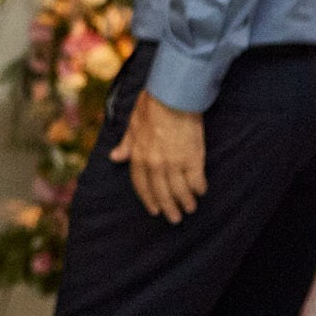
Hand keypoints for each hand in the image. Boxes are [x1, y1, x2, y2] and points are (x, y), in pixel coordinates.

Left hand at [110, 90, 205, 221]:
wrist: (172, 97)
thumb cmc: (151, 107)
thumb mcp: (133, 125)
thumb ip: (126, 144)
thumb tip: (115, 158)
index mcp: (139, 156)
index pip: (141, 185)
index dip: (148, 199)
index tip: (154, 210)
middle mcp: (155, 164)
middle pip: (161, 192)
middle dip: (168, 208)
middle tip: (174, 218)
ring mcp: (175, 163)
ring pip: (179, 190)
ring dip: (185, 202)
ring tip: (190, 208)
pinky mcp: (193, 158)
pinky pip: (196, 180)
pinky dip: (199, 188)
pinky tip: (201, 192)